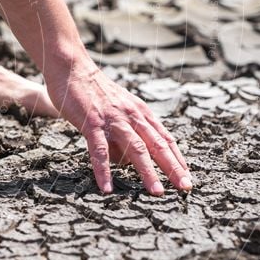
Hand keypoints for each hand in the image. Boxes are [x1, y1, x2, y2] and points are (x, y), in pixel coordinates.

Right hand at [47, 62, 191, 194]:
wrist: (72, 68)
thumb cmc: (92, 90)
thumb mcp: (117, 106)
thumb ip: (126, 129)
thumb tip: (128, 158)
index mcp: (139, 112)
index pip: (165, 138)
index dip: (177, 159)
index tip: (186, 177)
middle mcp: (131, 116)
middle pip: (157, 145)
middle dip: (173, 168)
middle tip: (184, 188)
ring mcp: (112, 120)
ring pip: (135, 149)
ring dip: (147, 172)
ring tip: (156, 192)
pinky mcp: (92, 123)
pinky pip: (99, 151)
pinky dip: (104, 170)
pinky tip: (107, 187)